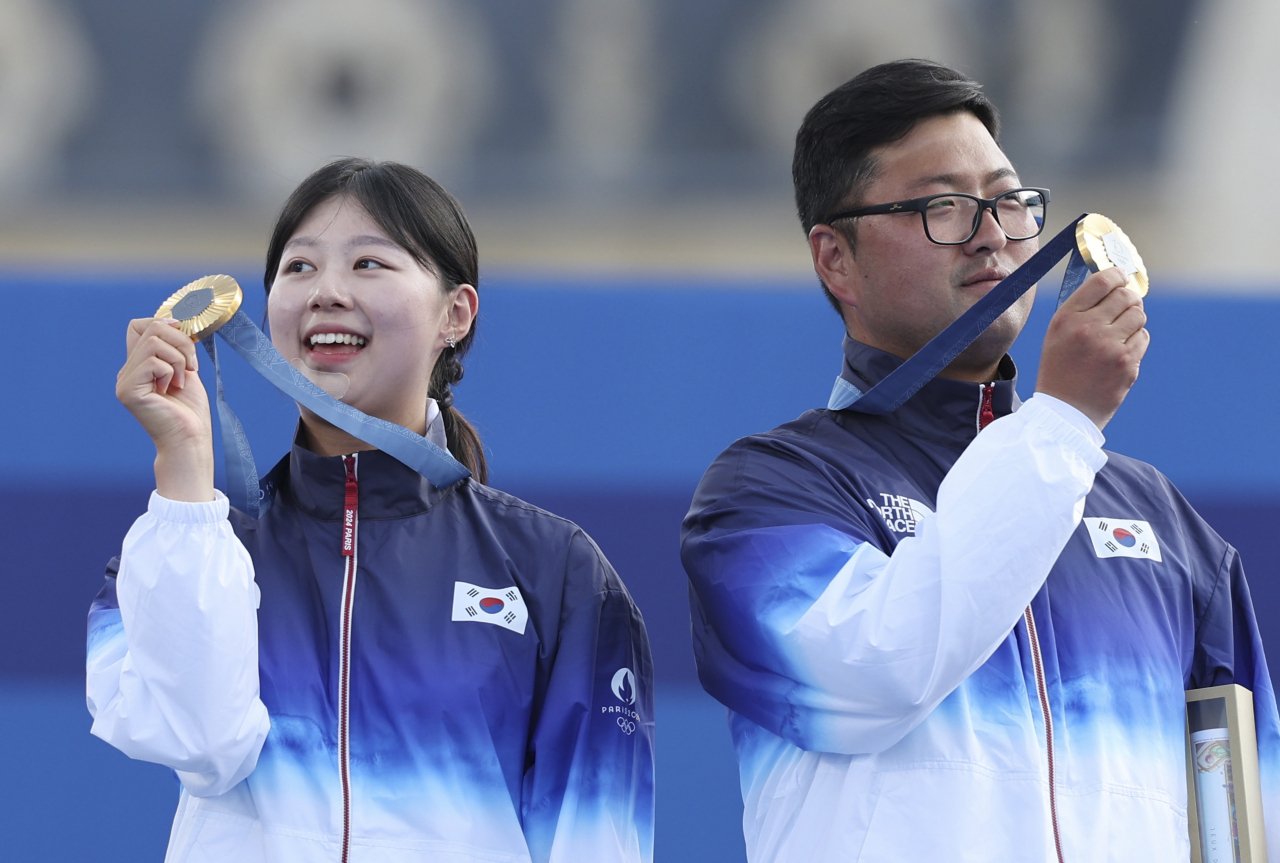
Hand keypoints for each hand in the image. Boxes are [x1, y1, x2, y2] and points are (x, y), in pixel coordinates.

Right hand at [116, 318, 215, 500]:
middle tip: (191, 366)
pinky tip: (171, 390)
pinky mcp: (128, 390)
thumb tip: (177, 319)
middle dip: (181, 341)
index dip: (164, 323)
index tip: (187, 340)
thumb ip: (176, 347)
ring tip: (181, 380)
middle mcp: (126, 371)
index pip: (139, 325)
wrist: (190, 438)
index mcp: (138, 366)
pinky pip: (154, 361)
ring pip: (154, 341)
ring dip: (179, 358)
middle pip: (151, 327)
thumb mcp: (186, 369)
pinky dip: (172, 371)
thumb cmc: (191, 409)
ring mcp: (124, 381)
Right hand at [1036, 267, 1149, 430]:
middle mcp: (1089, 329)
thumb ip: (1081, 308)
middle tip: (1125, 305)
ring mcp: (1110, 347)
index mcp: (1067, 319)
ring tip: (1118, 333)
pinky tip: (1120, 352)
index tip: (1120, 278)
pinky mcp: (1127, 364)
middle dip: (1128, 298)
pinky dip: (1135, 341)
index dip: (1117, 275)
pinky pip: (1143, 338)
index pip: (1102, 281)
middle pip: (1126, 296)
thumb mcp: (1057, 334)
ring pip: (1139, 316)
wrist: (1064, 412)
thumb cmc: (1060, 369)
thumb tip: (1113, 282)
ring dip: (1132, 320)